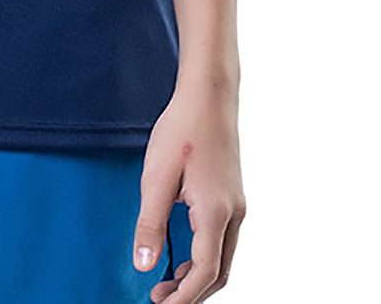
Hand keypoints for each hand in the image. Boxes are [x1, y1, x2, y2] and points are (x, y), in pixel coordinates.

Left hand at [131, 82, 245, 300]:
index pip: (204, 274)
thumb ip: (150, 224)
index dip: (183, 299)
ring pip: (223, 258)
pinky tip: (184, 252)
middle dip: (191, 293)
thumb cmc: (182, 130)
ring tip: (168, 281)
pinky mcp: (233, 196)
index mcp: (215, 213)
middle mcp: (233, 214)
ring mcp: (236, 205)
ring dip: (199, 277)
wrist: (208, 96)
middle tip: (159, 297)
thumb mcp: (156, 178)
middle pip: (218, 273)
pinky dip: (206, 257)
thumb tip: (144, 265)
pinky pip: (224, 239)